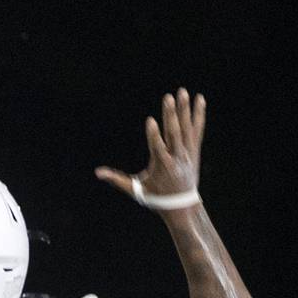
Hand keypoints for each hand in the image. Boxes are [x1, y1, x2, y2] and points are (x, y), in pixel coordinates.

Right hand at [96, 88, 205, 208]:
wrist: (182, 206)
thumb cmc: (156, 197)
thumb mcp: (136, 190)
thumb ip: (117, 180)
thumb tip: (97, 172)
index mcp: (162, 166)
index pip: (158, 148)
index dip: (154, 135)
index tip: (150, 120)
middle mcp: (177, 157)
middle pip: (173, 133)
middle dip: (171, 115)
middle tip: (168, 97)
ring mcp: (188, 152)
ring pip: (186, 128)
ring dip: (184, 109)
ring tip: (183, 92)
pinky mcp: (194, 149)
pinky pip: (197, 129)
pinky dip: (198, 114)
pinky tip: (200, 99)